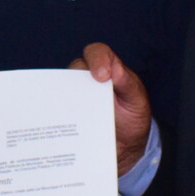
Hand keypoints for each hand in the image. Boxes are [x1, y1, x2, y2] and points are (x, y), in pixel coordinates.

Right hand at [72, 43, 150, 175]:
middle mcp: (87, 77)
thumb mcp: (136, 99)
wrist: (126, 142)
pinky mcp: (67, 112)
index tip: (102, 76)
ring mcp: (75, 93)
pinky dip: (59, 116)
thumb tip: (114, 70)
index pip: (97, 52)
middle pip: (75, 68)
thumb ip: (128, 83)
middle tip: (86, 98)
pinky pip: (58, 109)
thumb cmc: (132, 114)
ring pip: (62, 88)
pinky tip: (65, 128)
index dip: (97, 60)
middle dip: (78, 79)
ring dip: (65, 99)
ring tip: (74, 114)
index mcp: (107, 67)